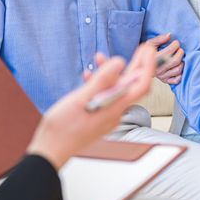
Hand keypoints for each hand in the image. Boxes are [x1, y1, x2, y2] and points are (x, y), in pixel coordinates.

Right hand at [27, 43, 156, 168]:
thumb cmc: (63, 128)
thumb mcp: (81, 99)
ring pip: (116, 90)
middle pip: (133, 86)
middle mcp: (115, 112)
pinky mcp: (98, 118)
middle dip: (137, 65)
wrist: (51, 150)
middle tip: (140, 48)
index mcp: (114, 107)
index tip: (148, 49)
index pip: (141, 84)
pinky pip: (106, 96)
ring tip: (100, 57)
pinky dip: (101, 83)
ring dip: (112, 73)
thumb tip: (119, 63)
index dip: (147, 65)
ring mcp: (107, 116)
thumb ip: (102, 80)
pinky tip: (89, 77)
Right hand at [147, 34, 183, 84]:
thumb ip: (159, 39)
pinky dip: (180, 74)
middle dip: (180, 53)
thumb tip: (169, 35)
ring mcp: (162, 76)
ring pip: (178, 70)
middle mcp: (158, 69)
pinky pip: (176, 80)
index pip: (169, 51)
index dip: (175, 45)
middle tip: (180, 50)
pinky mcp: (165, 81)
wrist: (140, 65)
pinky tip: (177, 68)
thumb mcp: (149, 44)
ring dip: (181, 63)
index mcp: (154, 58)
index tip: (176, 43)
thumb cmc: (147, 53)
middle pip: (175, 61)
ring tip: (179, 58)